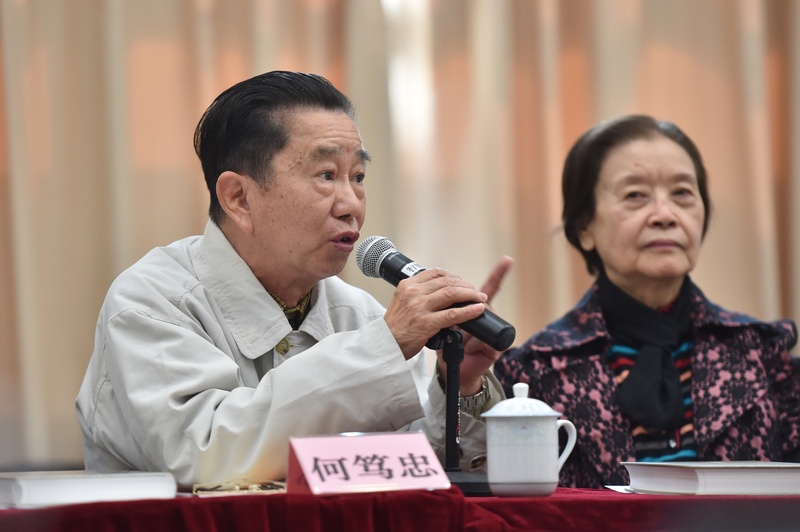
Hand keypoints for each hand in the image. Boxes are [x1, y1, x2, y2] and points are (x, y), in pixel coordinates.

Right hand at [384, 268, 488, 359]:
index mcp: (408, 285)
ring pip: (452, 293)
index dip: (455, 276)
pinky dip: (468, 311)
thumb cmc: (396, 326)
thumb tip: (444, 290)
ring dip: (470, 295)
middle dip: (466, 286)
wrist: (385, 345)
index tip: (463, 283)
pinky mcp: (425, 323)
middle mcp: (413, 292)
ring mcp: (419, 307)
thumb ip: (420, 294)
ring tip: (480, 299)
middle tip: (476, 292)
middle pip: (447, 281)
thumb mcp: (403, 302)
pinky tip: (477, 309)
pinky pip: (452, 314)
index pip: (437, 273)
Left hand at [437, 256, 513, 394]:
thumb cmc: (445, 343)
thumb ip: (445, 307)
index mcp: (473, 307)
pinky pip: (484, 340)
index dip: (499, 273)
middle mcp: (486, 316)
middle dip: (465, 313)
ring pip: (482, 321)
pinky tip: (465, 349)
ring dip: (466, 331)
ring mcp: (493, 331)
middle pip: (482, 303)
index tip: (507, 260)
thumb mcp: (442, 321)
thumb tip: (444, 295)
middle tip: (453, 325)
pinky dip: (470, 344)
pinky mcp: (496, 348)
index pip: (488, 287)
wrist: (450, 369)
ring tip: (458, 340)